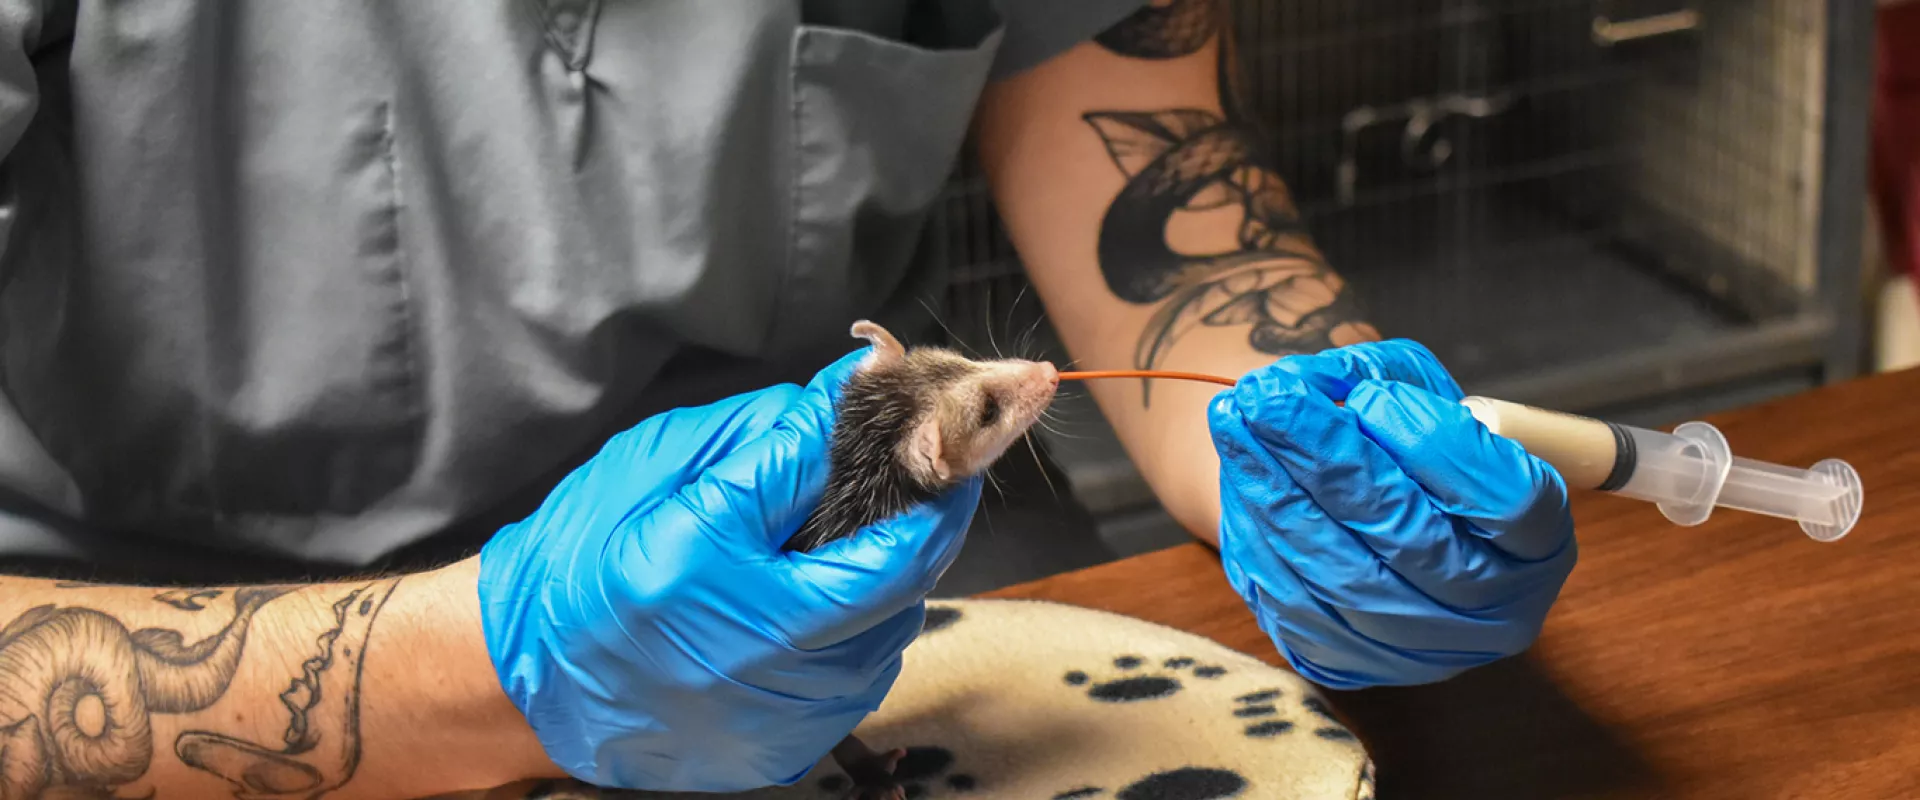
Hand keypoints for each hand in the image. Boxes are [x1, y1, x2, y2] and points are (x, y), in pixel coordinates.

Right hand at [476, 347, 980, 790]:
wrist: (523, 675)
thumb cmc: (584, 559)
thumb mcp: (671, 471)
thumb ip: (777, 437)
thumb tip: (859, 383)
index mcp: (749, 602)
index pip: (903, 550)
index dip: (942, 491)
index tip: (950, 440)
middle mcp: (784, 680)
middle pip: (907, 591)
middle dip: (910, 524)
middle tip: (896, 468)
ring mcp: (794, 724)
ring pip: (888, 632)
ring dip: (879, 576)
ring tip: (826, 534)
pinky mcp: (791, 749)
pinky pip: (855, 672)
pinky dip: (848, 624)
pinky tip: (798, 592)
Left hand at [1208, 339, 1576, 688]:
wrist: (1366, 516)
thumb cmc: (1403, 443)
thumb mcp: (1418, 394)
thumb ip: (1383, 380)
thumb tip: (1315, 390)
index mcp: (1537, 546)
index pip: (1508, 500)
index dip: (1437, 445)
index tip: (1369, 394)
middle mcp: (1492, 612)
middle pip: (1413, 538)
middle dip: (1331, 460)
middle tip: (1268, 395)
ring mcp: (1422, 651)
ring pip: (1344, 575)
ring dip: (1279, 492)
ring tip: (1236, 421)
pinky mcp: (1352, 665)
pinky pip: (1297, 603)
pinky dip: (1262, 535)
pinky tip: (1239, 476)